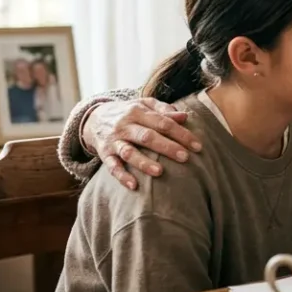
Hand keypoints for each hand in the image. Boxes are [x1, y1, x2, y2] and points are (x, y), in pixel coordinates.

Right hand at [84, 98, 201, 189]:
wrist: (93, 118)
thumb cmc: (128, 112)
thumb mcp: (144, 105)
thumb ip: (163, 110)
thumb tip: (184, 116)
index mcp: (137, 111)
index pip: (163, 122)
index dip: (181, 134)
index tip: (197, 146)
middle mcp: (125, 126)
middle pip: (147, 137)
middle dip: (167, 147)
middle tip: (185, 158)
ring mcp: (114, 141)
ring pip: (129, 152)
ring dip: (144, 163)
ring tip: (160, 172)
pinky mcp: (104, 154)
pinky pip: (112, 167)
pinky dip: (122, 176)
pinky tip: (134, 186)